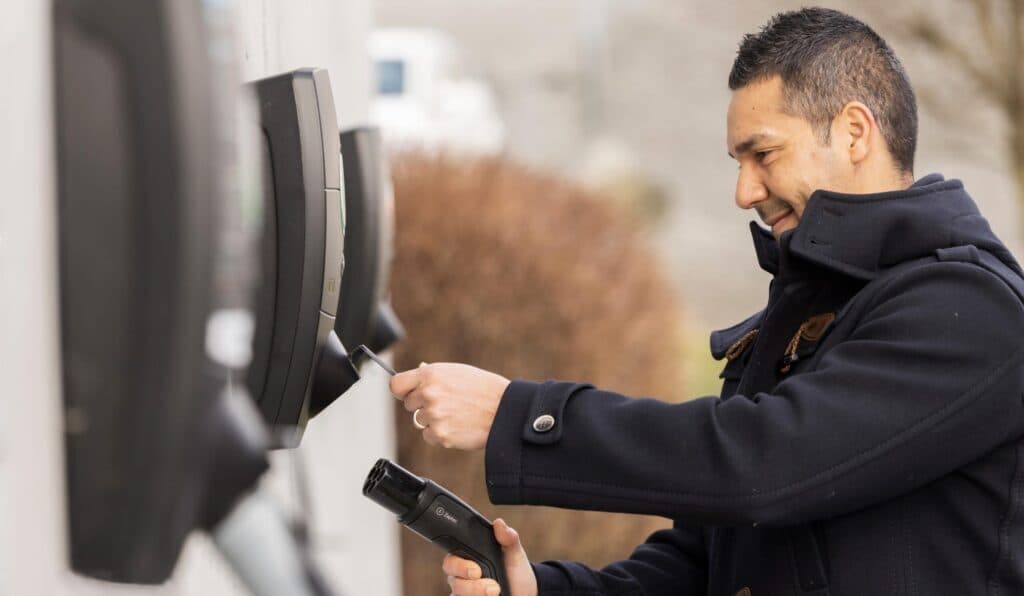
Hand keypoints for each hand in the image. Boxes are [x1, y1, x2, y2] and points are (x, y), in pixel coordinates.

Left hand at [390, 362, 509, 449]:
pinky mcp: (440, 434)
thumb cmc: (484, 389)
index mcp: (430, 375)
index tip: (408, 394)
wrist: (505, 410)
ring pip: (420, 421)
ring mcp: (433, 415)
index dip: (402, 390)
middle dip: (422, 405)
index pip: (396, 384)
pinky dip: (441, 434)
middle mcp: (428, 394)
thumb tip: (417, 373)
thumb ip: (433, 375)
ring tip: (457, 414)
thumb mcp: (457, 372)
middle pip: (408, 404)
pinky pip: (429, 436)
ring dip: (433, 420)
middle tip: (446, 403)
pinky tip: (458, 425)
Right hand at [443, 518, 536, 595]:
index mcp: (468, 556)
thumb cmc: (516, 571)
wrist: (526, 592)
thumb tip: (499, 523)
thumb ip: (507, 537)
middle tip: (488, 583)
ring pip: (457, 592)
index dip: (459, 564)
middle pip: (452, 578)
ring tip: (495, 591)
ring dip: (475, 592)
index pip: (452, 557)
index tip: (475, 570)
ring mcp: (464, 590)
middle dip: (469, 582)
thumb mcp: (514, 553)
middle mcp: (461, 574)